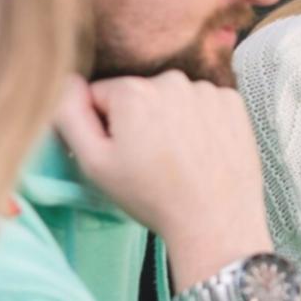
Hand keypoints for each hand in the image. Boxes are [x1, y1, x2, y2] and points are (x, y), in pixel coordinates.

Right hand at [53, 72, 272, 288]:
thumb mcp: (94, 163)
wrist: (216, 220)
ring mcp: (207, 90)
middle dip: (138, 120)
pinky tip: (202, 151)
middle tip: (150, 160)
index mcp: (133, 90)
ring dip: (170, 120)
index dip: (104, 127)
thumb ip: (70, 115)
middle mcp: (172, 80)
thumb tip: (66, 80)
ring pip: (172, 99)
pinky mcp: (234, 103)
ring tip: (179, 159)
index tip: (121, 154)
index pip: (100, 95)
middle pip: (139, 95)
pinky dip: (200, 121)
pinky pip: (203, 104)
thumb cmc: (152, 196)